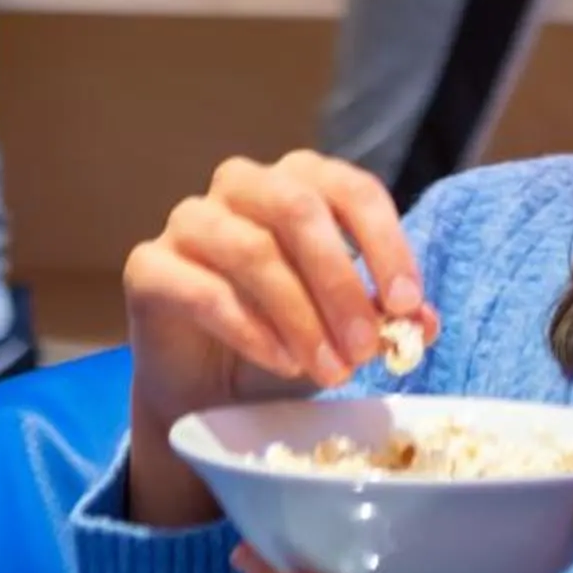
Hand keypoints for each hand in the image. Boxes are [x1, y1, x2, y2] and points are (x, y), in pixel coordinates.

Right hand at [122, 151, 437, 527]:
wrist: (209, 391)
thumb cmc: (286, 339)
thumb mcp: (346, 328)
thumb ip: (387, 316)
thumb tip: (425, 323)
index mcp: (301, 181)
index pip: (353, 190)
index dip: (386, 244)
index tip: (407, 304)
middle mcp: (244, 185)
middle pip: (299, 209)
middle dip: (341, 282)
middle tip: (365, 347)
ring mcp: (190, 220)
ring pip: (252, 250)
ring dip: (299, 315)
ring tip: (329, 368)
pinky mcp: (148, 267)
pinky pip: (203, 289)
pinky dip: (252, 330)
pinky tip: (282, 362)